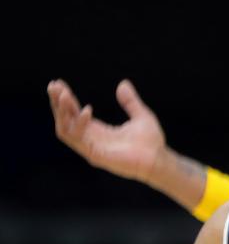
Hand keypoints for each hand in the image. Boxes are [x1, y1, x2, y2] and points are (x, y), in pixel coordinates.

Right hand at [48, 79, 166, 183]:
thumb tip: (123, 84)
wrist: (159, 159)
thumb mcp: (141, 115)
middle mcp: (92, 139)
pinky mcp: (95, 155)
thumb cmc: (151, 142)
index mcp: (99, 130)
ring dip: (62, 112)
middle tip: (54, 86)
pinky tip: (87, 110)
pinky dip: (80, 124)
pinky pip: (79, 139)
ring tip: (64, 94)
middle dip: (58, 103)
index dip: (66, 100)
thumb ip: (130, 101)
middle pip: (65, 120)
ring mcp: (92, 148)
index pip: (74, 114)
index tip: (58, 84)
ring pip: (65, 129)